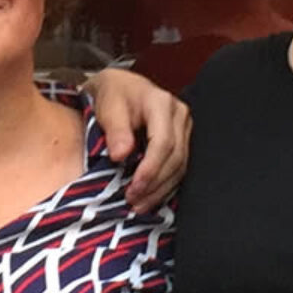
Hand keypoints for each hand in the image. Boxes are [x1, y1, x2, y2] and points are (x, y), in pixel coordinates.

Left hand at [85, 67, 190, 212]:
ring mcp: (184, 127)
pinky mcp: (183, 139)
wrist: (120, 87)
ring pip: (181, 165)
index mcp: (161, 103)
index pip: (163, 142)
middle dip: (155, 184)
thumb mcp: (108, 107)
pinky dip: (165, 185)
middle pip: (176, 157)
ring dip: (161, 189)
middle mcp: (179, 114)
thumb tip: (121, 155)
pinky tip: (150, 197)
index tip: (134, 188)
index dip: (150, 169)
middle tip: (134, 201)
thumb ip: (115, 130)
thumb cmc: (113, 95)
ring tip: (140, 205)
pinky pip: (179, 167)